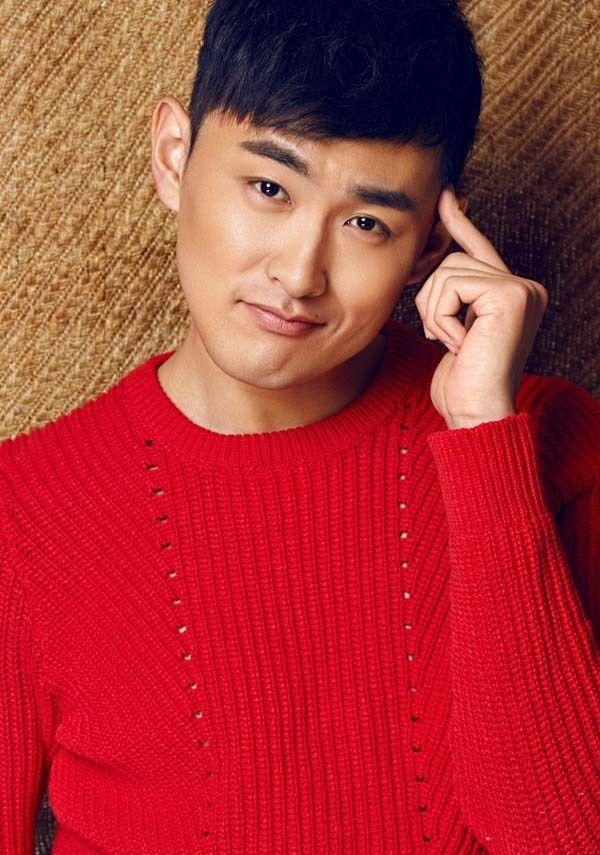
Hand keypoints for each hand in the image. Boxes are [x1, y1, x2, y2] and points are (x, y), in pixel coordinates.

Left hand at [415, 187, 549, 428]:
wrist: (477, 413)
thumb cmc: (462, 382)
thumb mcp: (452, 330)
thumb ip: (453, 295)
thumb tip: (437, 258)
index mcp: (514, 294)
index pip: (478, 249)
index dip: (459, 223)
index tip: (446, 196)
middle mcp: (525, 287)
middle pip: (453, 258)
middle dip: (432, 297)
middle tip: (441, 335)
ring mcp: (522, 289)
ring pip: (448, 269)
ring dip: (434, 310)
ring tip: (450, 342)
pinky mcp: (511, 294)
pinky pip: (452, 285)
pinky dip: (441, 317)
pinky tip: (457, 343)